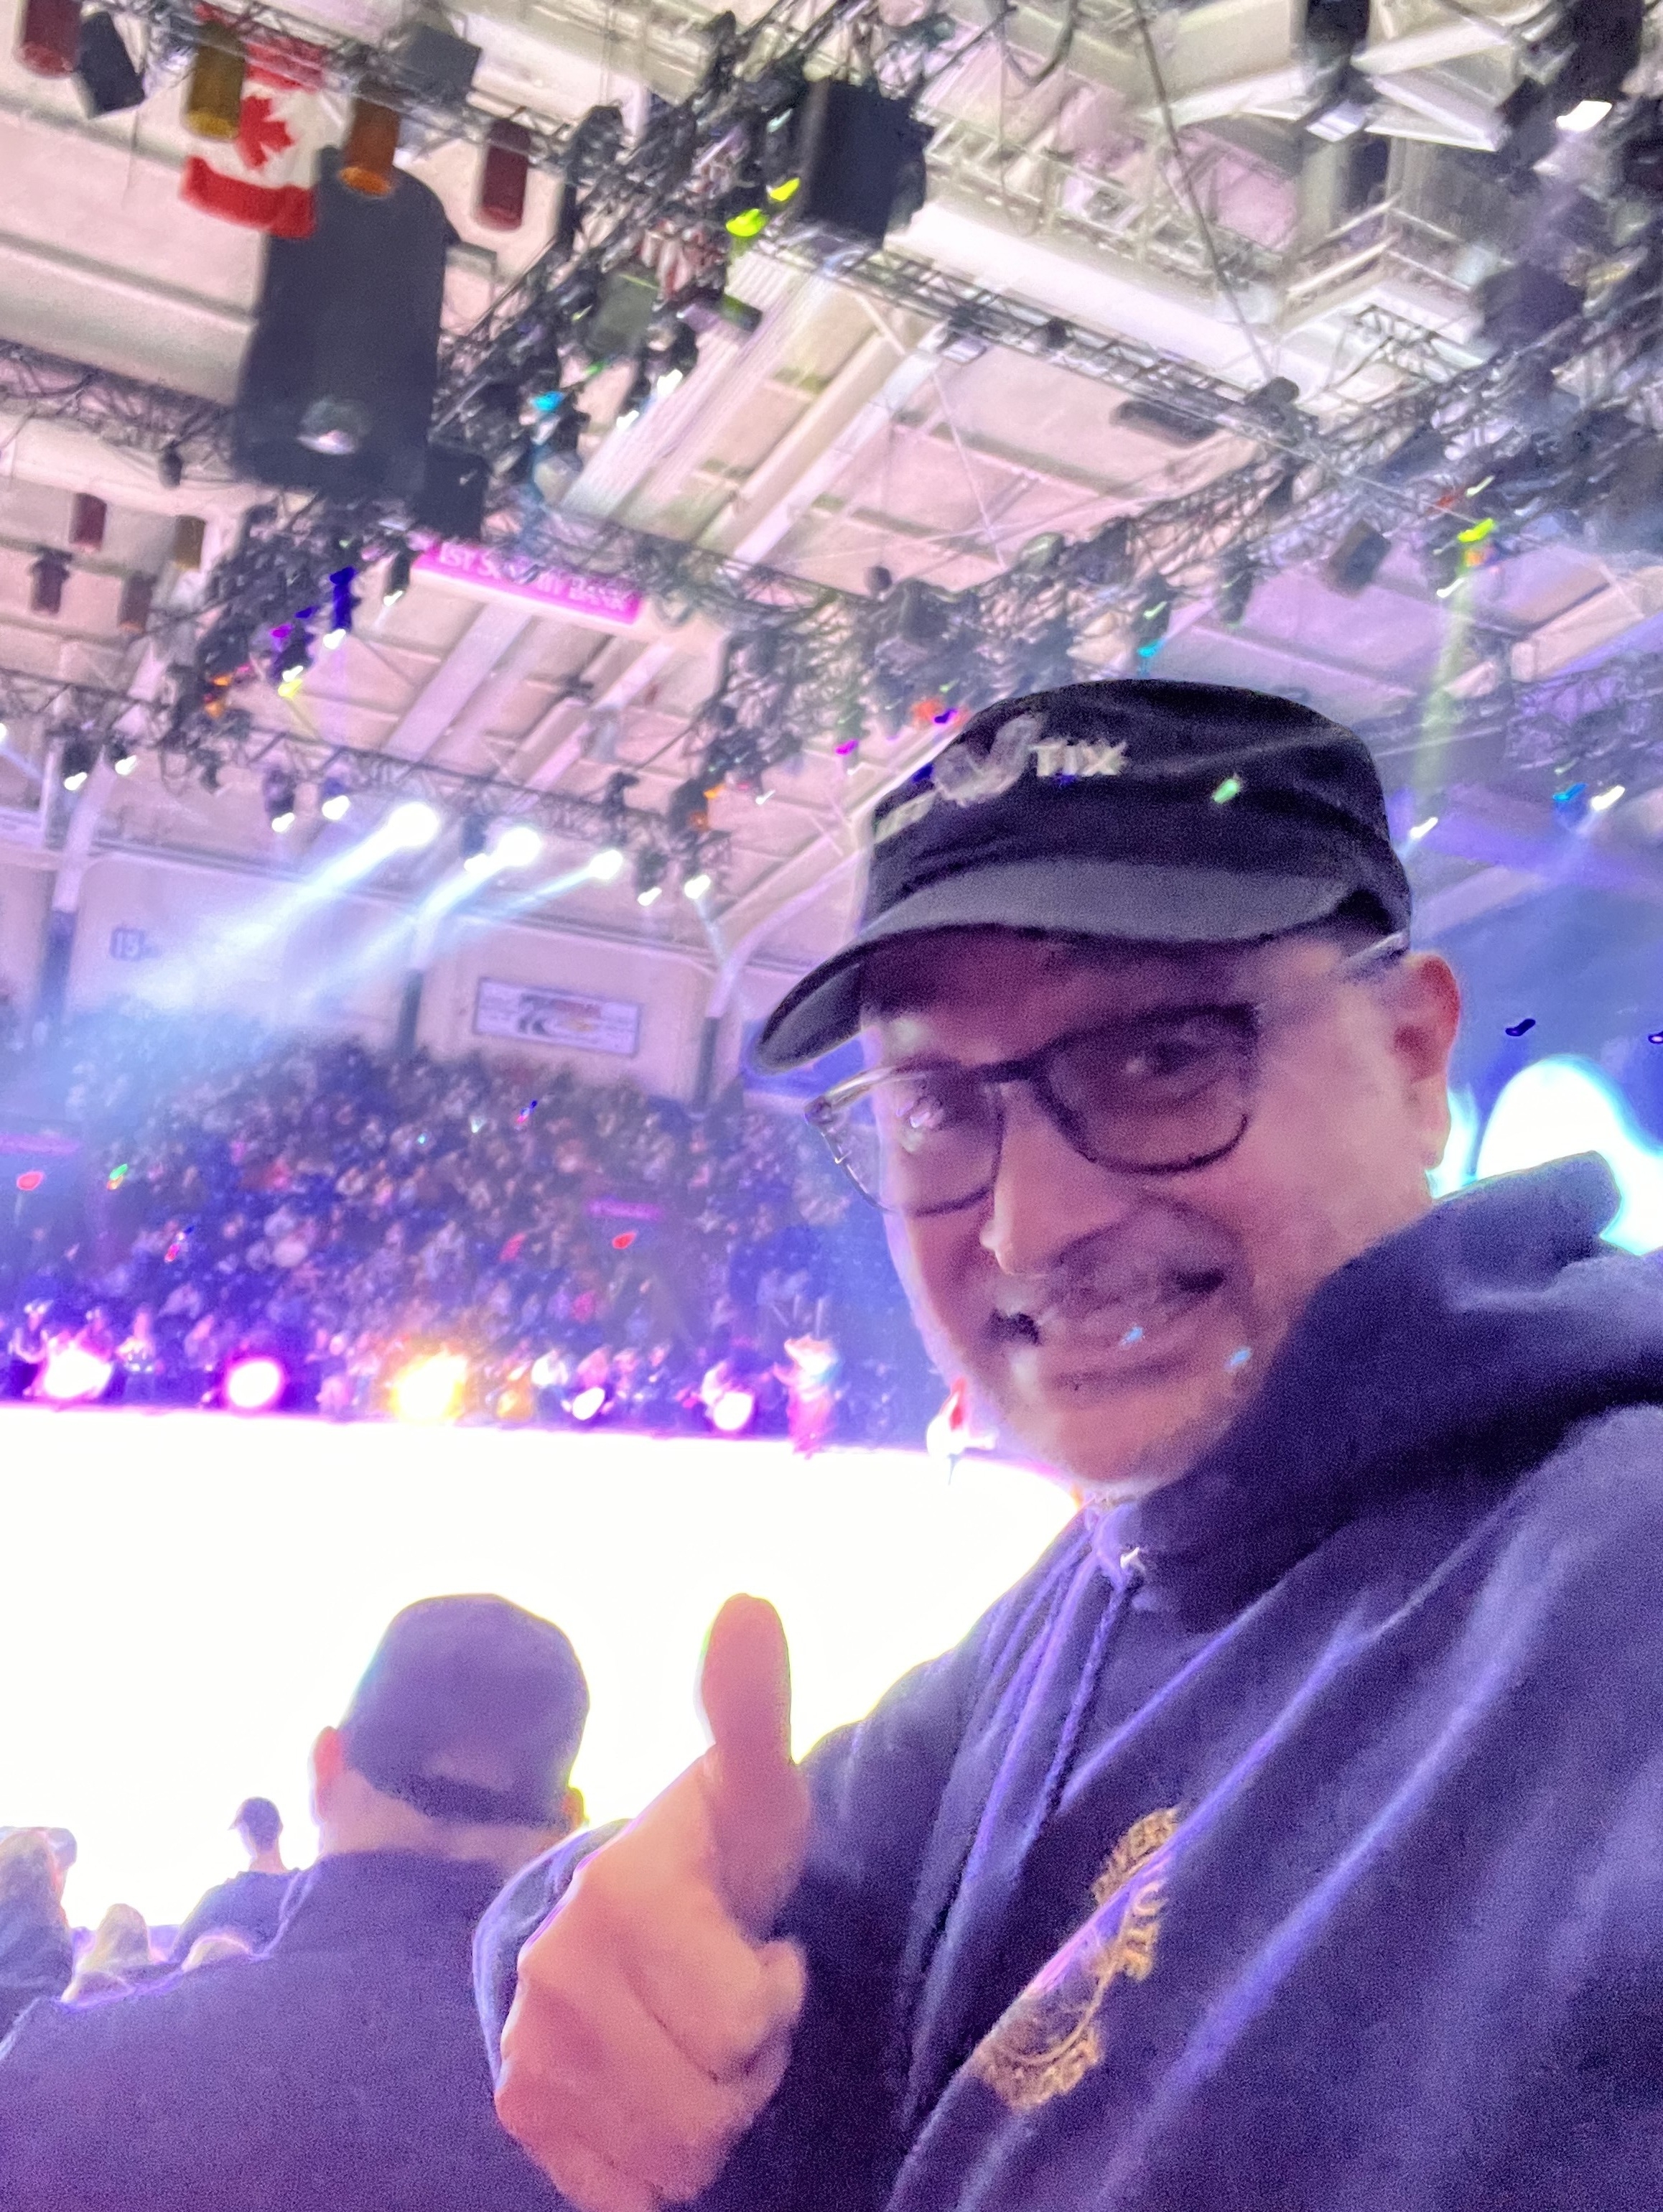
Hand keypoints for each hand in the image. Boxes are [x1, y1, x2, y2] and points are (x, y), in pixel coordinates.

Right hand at [496, 1595, 811, 2211]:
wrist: (622, 1915)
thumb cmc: (715, 1855)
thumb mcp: (753, 1787)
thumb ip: (753, 1708)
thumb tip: (749, 1601)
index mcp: (619, 1892)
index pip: (747, 2025)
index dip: (777, 1994)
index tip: (759, 1943)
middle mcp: (557, 1975)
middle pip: (716, 2101)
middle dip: (749, 2061)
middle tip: (729, 1996)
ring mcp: (531, 2050)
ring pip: (677, 2155)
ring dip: (712, 2109)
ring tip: (697, 2034)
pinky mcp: (524, 2114)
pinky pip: (625, 2190)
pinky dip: (659, 2156)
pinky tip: (658, 2082)